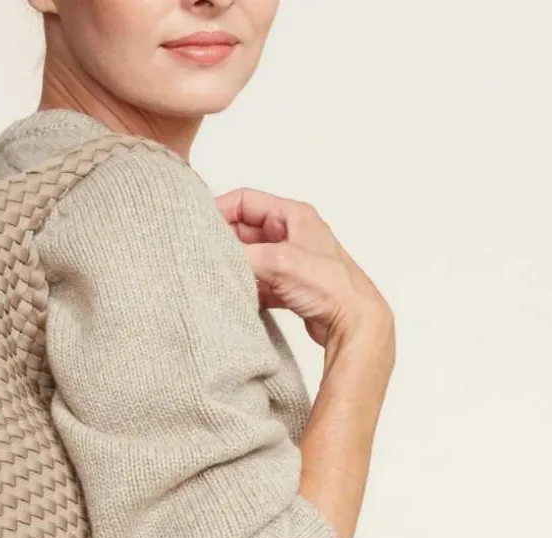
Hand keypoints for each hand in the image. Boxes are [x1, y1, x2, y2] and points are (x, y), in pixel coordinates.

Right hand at [214, 188, 392, 350]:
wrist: (354, 321)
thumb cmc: (330, 285)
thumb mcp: (278, 262)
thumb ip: (241, 255)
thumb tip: (210, 255)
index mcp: (292, 214)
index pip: (245, 201)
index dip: (218, 211)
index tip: (196, 228)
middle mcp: (291, 233)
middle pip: (244, 229)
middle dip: (223, 242)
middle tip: (202, 257)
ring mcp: (290, 260)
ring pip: (249, 257)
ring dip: (233, 267)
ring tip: (215, 277)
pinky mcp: (289, 286)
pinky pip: (258, 281)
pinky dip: (245, 288)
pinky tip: (235, 297)